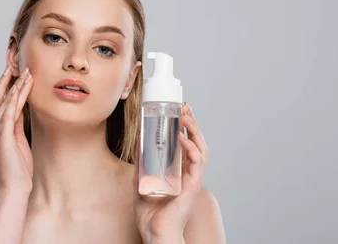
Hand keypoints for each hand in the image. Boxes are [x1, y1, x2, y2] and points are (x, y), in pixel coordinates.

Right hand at [0, 66, 33, 194]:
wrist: (13, 189)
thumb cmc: (18, 169)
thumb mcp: (17, 143)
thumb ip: (16, 126)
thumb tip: (21, 109)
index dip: (2, 87)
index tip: (11, 73)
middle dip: (7, 82)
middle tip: (16, 66)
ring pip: (4, 105)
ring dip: (17, 88)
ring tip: (27, 74)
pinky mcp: (2, 140)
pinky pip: (8, 115)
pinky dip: (14, 101)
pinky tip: (21, 89)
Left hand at [134, 102, 207, 242]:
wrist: (155, 233)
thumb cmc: (151, 214)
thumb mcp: (141, 183)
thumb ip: (141, 166)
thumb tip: (137, 144)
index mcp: (180, 172)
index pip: (187, 145)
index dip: (185, 127)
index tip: (180, 111)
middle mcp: (188, 174)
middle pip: (196, 143)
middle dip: (192, 123)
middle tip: (185, 107)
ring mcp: (192, 179)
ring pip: (200, 149)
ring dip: (194, 131)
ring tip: (185, 116)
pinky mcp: (192, 186)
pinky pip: (196, 162)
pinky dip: (190, 148)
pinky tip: (183, 137)